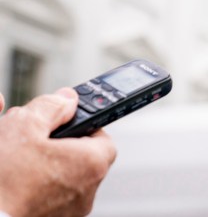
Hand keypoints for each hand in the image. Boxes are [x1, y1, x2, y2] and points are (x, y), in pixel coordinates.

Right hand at [0, 88, 116, 216]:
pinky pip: (50, 196)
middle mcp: (88, 190)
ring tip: (18, 160)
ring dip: (45, 164)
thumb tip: (67, 99)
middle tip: (33, 139)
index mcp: (92, 163)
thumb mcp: (24, 127)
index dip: (82, 124)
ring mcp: (70, 210)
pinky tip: (15, 180)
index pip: (101, 134)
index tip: (61, 121)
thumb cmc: (4, 182)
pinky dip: (36, 186)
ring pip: (64, 176)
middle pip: (81, 156)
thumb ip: (50, 107)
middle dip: (58, 144)